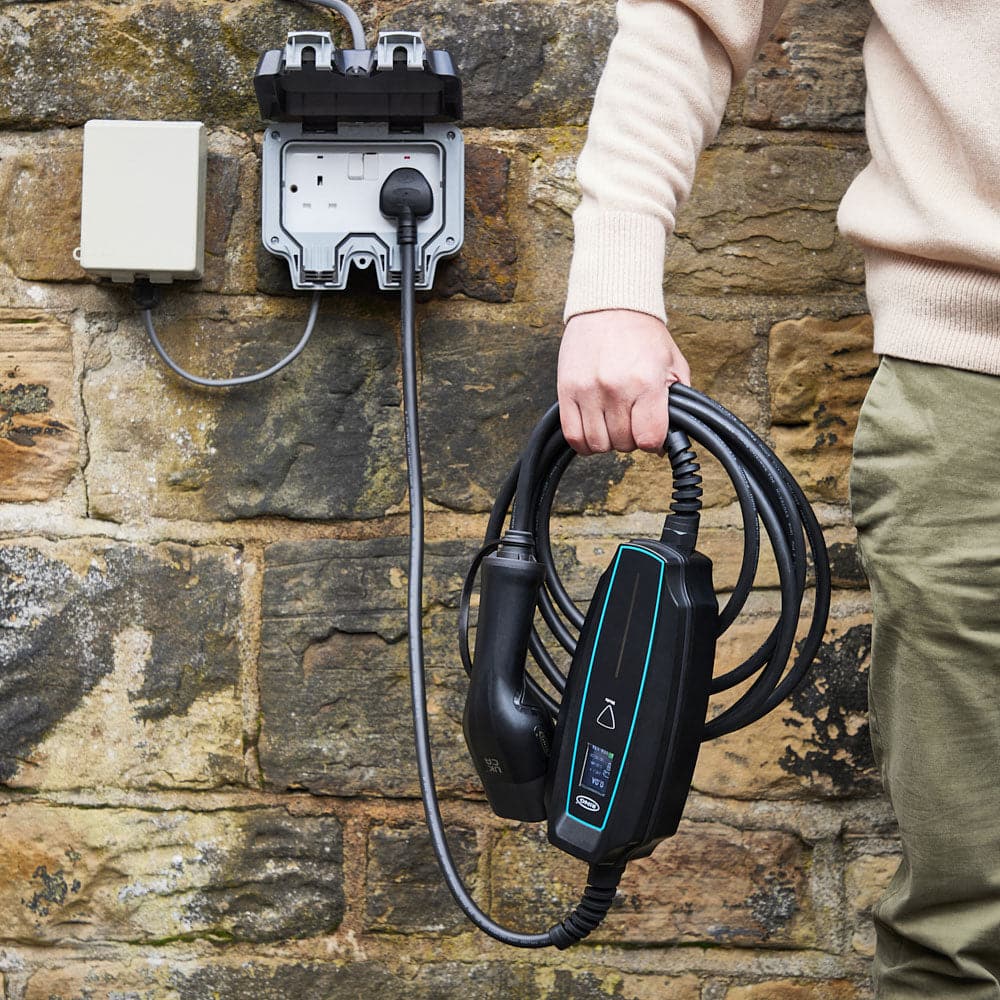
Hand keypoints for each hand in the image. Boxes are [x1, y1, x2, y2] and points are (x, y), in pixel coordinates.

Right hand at [557, 309, 690, 454]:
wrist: (609, 305)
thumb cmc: (641, 333)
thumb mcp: (672, 363)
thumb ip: (676, 401)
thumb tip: (670, 439)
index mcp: (646, 383)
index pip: (649, 438)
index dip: (653, 443)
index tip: (652, 434)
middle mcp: (615, 389)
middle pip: (623, 443)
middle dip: (631, 438)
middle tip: (632, 420)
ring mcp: (588, 391)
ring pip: (597, 444)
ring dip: (608, 440)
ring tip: (612, 422)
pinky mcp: (567, 390)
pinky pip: (573, 435)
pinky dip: (584, 442)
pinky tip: (593, 430)